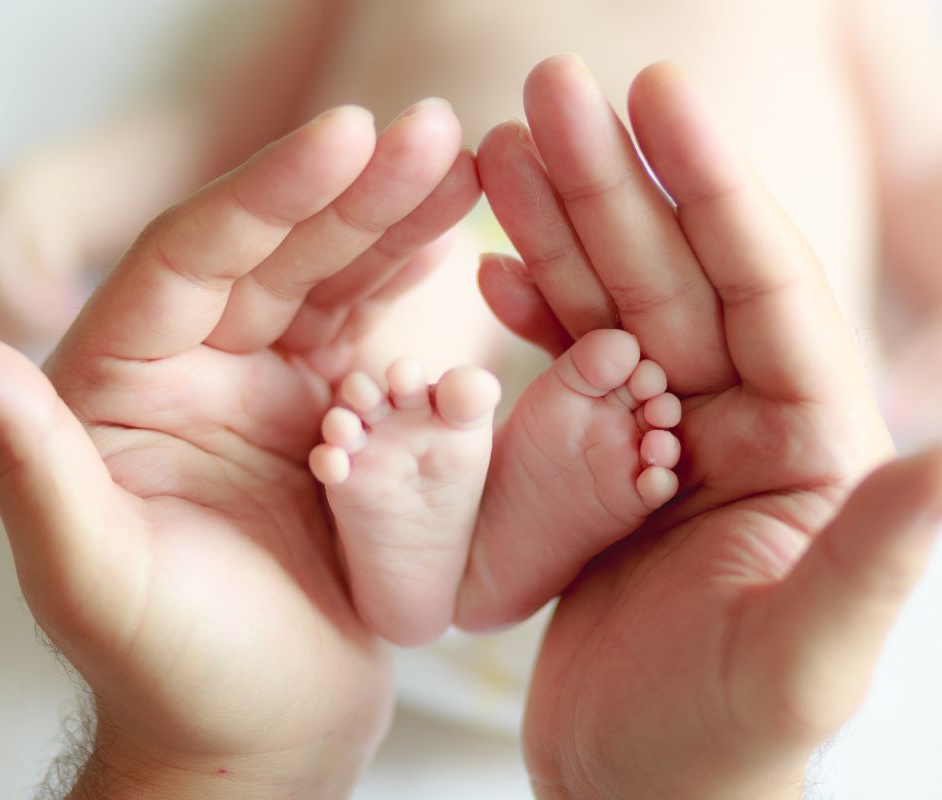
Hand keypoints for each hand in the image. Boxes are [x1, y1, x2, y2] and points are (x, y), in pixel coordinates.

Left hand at [0, 99, 476, 797]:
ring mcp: (264, 390)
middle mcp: (190, 371)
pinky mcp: (328, 418)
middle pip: (274, 255)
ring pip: (329, 284)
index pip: (194, 258)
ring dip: (392, 224)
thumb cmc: (174, 671)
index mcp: (119, 387)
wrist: (260, 730)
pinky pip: (369, 336)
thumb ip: (29, 460)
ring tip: (458, 163)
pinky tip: (445, 242)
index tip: (349, 136)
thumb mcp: (95, 573)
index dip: (271, 193)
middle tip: (430, 131)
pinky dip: (406, 288)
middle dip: (354, 191)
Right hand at [477, 56, 941, 798]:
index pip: (761, 286)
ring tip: (495, 156)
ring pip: (609, 309)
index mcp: (807, 445)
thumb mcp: (804, 656)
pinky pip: (566, 370)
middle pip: (672, 277)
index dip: (709, 187)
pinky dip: (527, 318)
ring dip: (555, 233)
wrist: (639, 796)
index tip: (655, 95)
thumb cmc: (721, 746)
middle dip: (610, 182)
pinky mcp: (604, 467)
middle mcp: (742, 425)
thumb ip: (881, 551)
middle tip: (544, 93)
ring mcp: (666, 440)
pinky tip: (486, 270)